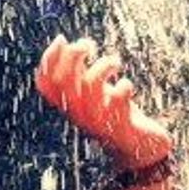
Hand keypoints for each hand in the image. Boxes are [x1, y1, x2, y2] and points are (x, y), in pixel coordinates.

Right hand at [36, 35, 173, 169]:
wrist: (142, 150)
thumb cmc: (116, 115)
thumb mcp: (94, 92)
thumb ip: (79, 72)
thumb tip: (65, 43)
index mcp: (70, 105)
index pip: (45, 84)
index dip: (48, 60)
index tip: (62, 39)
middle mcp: (80, 113)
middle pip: (64, 82)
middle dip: (73, 56)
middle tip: (89, 45)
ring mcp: (100, 121)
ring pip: (90, 89)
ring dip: (102, 67)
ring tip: (116, 62)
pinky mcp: (122, 126)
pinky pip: (117, 105)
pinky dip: (122, 89)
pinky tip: (126, 84)